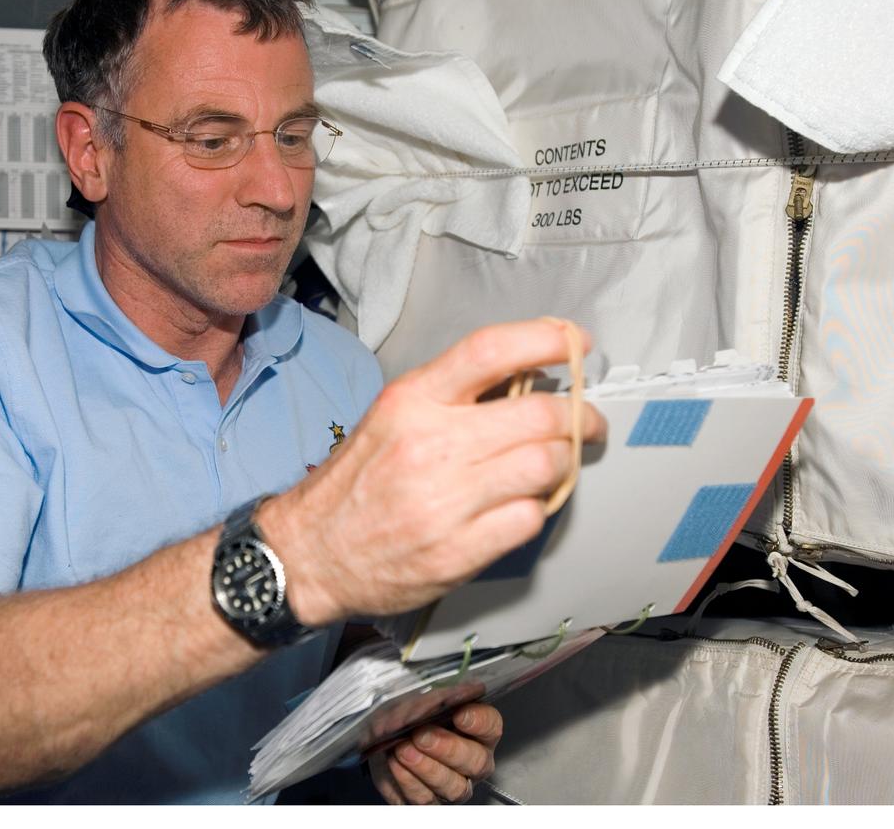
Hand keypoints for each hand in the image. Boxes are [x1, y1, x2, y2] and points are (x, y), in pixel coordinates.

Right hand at [262, 318, 606, 625]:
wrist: (308, 554)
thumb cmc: (355, 484)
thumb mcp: (391, 418)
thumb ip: (452, 396)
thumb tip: (527, 378)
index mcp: (411, 402)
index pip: (490, 350)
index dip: (545, 339)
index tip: (574, 343)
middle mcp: (429, 446)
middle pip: (540, 415)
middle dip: (580, 417)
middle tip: (585, 424)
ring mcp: (443, 502)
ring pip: (546, 466)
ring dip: (563, 464)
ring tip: (552, 466)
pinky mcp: (455, 553)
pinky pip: (528, 519)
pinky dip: (535, 510)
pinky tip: (518, 506)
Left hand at [369, 702, 501, 804]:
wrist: (383, 741)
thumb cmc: (408, 718)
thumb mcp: (418, 700)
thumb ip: (430, 697)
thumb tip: (432, 694)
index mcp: (477, 730)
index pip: (491, 725)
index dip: (478, 721)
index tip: (460, 714)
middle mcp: (472, 761)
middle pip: (476, 761)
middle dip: (448, 748)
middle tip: (422, 736)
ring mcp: (454, 785)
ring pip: (454, 787)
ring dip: (426, 769)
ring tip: (403, 750)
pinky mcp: (431, 802)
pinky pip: (426, 799)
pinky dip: (408, 782)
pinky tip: (395, 764)